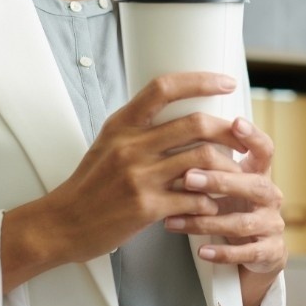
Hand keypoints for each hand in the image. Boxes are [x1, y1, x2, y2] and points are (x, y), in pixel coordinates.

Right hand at [0, 72, 247, 290]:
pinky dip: (210, 201)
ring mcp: (139, 176)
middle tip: (243, 137)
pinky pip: (194, 198)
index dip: (200, 81)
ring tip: (235, 174)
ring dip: (226, 168)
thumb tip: (179, 112)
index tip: (226, 83)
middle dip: (228, 129)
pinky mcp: (146, 206)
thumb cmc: (90, 184)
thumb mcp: (108, 144)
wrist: (62, 224)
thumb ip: (140, 128)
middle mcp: (131, 146)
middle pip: (195, 123)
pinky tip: (212, 204)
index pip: (164, 88)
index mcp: (122, 125)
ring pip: (202, 160)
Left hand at [162, 116, 286, 305]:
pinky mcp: (270, 252)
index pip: (264, 150)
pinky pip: (247, 253)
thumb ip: (209, 167)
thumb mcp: (224, 186)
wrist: (253, 253)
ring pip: (243, 222)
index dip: (253, 136)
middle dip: (221, 181)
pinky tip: (202, 251)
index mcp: (259, 174)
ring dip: (207, 222)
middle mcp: (270, 197)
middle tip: (188, 177)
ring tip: (176, 220)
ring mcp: (272, 225)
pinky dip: (223, 252)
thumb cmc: (230, 209)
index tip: (236, 122)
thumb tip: (170, 142)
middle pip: (254, 185)